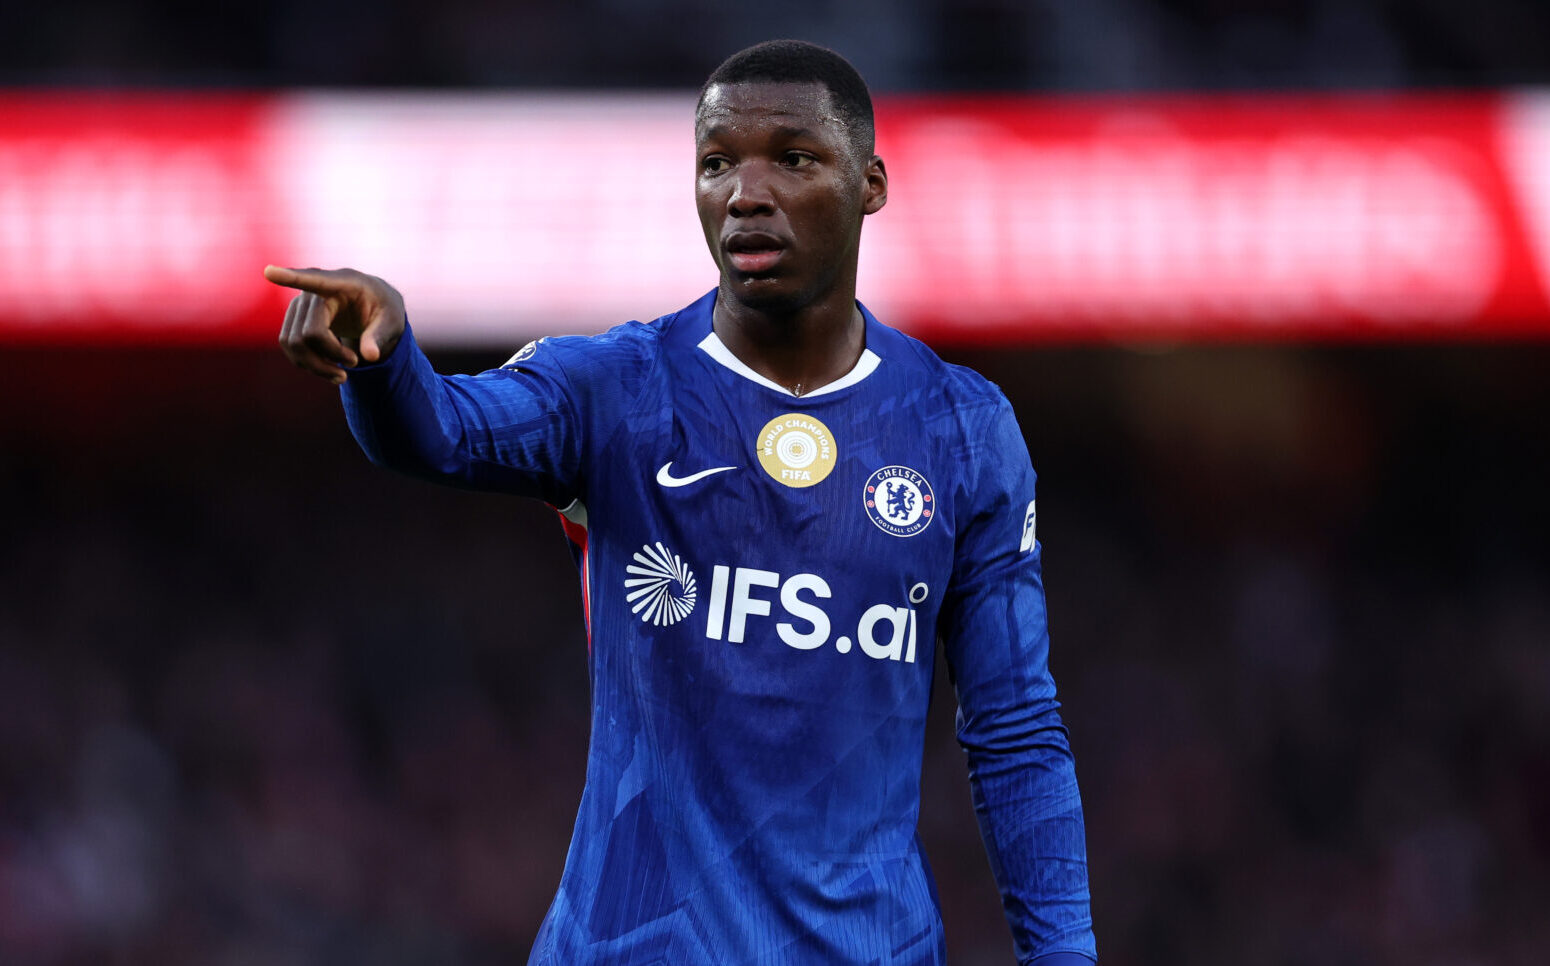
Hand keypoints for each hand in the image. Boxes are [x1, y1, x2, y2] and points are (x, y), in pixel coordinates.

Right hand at [264, 265, 406, 383]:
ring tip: (342, 375)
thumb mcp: (392, 321)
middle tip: (354, 365)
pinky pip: (289, 346)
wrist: (373, 307)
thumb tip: (371, 356)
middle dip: (329, 356)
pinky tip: (329, 369)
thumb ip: (380, 336)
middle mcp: (314, 291)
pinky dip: (307, 364)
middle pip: (308, 332)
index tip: (269, 272)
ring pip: (293, 343)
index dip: (290, 278)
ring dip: (315, 366)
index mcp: (342, 283)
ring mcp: (301, 305)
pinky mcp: (294, 320)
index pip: (313, 280)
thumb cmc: (384, 309)